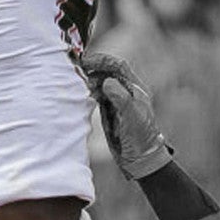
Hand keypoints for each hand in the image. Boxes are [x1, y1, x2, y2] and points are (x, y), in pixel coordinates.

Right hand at [80, 51, 173, 179]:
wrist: (140, 158)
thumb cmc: (141, 137)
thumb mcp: (132, 116)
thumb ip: (121, 98)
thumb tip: (107, 81)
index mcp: (135, 88)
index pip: (118, 66)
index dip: (103, 61)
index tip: (87, 63)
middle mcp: (126, 91)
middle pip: (107, 72)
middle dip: (92, 70)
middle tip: (78, 73)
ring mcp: (117, 100)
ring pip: (100, 83)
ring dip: (89, 81)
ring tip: (80, 86)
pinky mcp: (108, 110)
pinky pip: (96, 95)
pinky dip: (88, 93)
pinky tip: (82, 97)